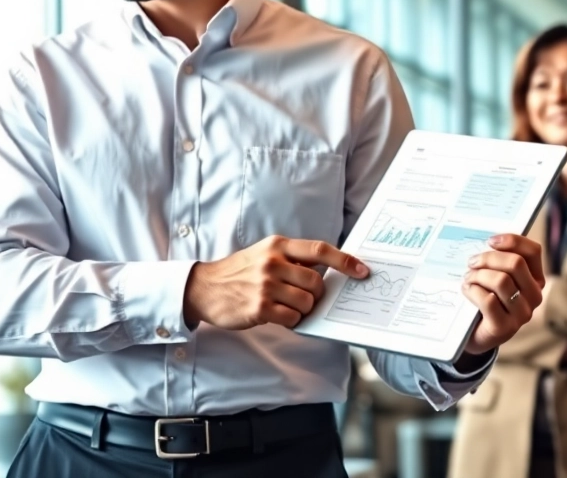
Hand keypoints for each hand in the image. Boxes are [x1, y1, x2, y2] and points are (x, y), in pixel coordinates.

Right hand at [183, 235, 367, 330]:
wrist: (204, 288)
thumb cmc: (240, 272)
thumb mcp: (265, 254)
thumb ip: (293, 259)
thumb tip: (327, 274)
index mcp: (278, 245)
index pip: (320, 250)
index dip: (345, 261)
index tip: (362, 271)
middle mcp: (273, 262)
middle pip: (316, 282)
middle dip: (317, 295)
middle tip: (304, 297)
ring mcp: (266, 285)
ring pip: (306, 302)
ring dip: (303, 310)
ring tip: (285, 306)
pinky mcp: (259, 307)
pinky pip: (292, 318)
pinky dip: (291, 321)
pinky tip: (277, 315)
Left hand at [461, 234, 544, 354]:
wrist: (475, 334)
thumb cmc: (486, 298)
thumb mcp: (497, 277)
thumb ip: (499, 261)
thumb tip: (488, 241)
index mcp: (536, 280)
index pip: (533, 251)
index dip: (512, 240)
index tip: (490, 241)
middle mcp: (534, 297)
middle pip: (516, 263)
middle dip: (489, 258)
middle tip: (472, 262)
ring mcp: (521, 314)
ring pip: (501, 281)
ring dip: (479, 275)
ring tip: (468, 278)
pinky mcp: (504, 328)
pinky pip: (488, 300)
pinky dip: (473, 291)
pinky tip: (467, 290)